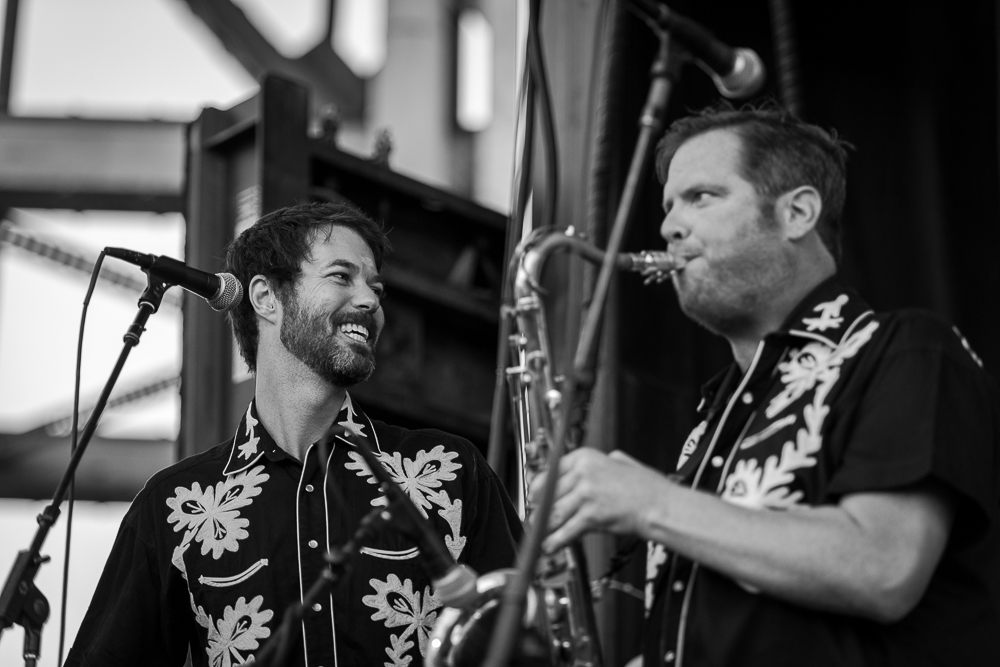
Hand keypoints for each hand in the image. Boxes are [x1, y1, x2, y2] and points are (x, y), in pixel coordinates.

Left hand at [528, 448, 671, 552]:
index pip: (550, 472)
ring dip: (543, 528)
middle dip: (539, 510)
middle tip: (535, 520)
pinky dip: (554, 541)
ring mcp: (586, 494)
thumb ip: (599, 463)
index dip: (538, 489)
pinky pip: (565, 531)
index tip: (535, 499)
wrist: (660, 505)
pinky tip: (550, 546)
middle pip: (548, 494)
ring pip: (553, 513)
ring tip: (539, 536)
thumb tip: (584, 468)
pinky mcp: (591, 515)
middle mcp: (582, 473)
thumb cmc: (645, 487)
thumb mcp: (620, 462)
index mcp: (585, 457)